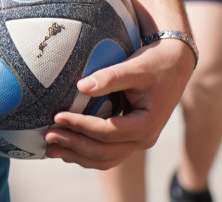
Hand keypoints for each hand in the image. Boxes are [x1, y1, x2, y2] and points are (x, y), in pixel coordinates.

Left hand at [43, 34, 194, 167]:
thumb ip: (110, 77)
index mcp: (146, 125)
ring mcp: (138, 141)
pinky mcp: (131, 137)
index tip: (58, 117)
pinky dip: (88, 153)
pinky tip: (68, 148)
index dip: (81, 126)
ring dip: (78, 155)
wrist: (174, 65)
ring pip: (105, 159)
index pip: (107, 132)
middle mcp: (143, 139)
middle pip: (104, 152)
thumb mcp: (134, 67)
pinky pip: (108, 153)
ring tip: (51, 148)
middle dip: (74, 145)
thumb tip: (80, 86)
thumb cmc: (155, 63)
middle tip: (47, 136)